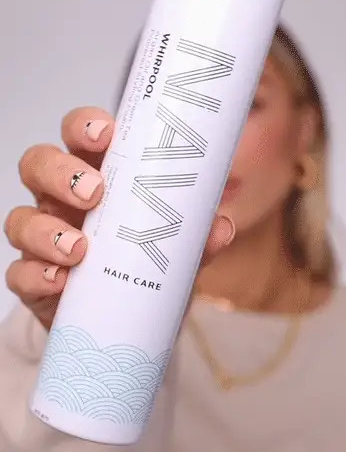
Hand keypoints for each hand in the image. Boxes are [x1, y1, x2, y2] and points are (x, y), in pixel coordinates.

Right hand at [4, 107, 234, 330]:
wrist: (132, 325)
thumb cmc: (149, 269)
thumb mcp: (181, 253)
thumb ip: (198, 239)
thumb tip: (220, 227)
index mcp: (98, 177)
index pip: (80, 136)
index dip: (84, 126)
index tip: (106, 134)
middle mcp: (63, 201)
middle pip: (38, 164)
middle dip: (60, 172)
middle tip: (94, 193)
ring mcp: (44, 240)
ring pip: (20, 218)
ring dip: (45, 229)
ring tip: (79, 249)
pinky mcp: (35, 281)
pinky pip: (18, 272)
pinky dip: (36, 274)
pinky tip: (59, 281)